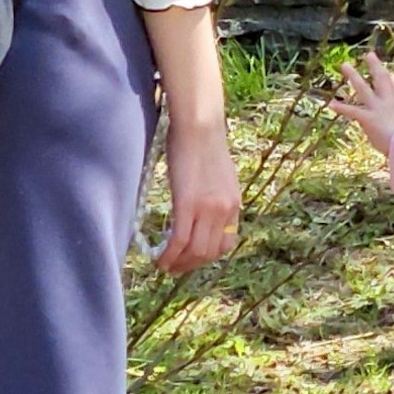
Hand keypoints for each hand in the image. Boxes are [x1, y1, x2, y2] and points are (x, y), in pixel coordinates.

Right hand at [155, 108, 239, 277]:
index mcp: (233, 204)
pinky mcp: (188, 204)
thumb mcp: (218, 175)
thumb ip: (214, 195)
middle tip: (174, 267)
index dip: (207, 256)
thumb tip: (201, 208)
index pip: (225, 244)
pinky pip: (179, 241)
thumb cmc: (202, 142)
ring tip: (164, 266)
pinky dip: (168, 256)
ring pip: (195, 252)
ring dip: (178, 264)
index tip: (191, 258)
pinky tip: (159, 261)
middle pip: (209, 253)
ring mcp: (208, 209)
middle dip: (190, 265)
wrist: (199, 125)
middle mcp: (225, 210)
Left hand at [329, 52, 393, 150]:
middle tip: (369, 54)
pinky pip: (352, 110)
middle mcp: (388, 102)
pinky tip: (331, 104)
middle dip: (375, 66)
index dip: (392, 80)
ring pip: (363, 88)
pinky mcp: (367, 117)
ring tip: (345, 65)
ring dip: (354, 76)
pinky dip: (341, 108)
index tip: (389, 74)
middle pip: (381, 79)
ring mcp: (377, 108)